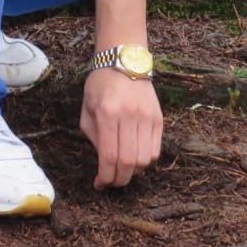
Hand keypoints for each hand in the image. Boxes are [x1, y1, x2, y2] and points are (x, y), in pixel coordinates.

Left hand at [80, 70, 163, 188]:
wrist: (124, 61)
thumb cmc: (100, 85)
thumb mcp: (87, 109)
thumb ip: (94, 138)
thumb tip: (103, 164)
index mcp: (107, 113)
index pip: (109, 156)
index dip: (105, 177)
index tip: (99, 185)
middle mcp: (129, 115)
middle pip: (129, 162)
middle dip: (119, 179)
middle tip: (111, 182)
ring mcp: (147, 117)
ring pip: (145, 160)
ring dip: (133, 172)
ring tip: (123, 170)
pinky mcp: (158, 118)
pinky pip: (155, 150)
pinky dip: (145, 161)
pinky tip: (135, 159)